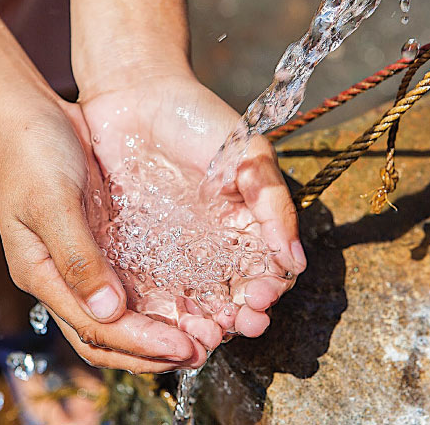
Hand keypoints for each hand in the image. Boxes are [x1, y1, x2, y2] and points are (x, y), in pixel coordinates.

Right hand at [0, 97, 206, 372]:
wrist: (27, 113)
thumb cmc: (32, 153)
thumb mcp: (52, 203)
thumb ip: (78, 258)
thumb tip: (109, 312)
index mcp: (41, 275)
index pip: (95, 329)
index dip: (140, 344)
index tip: (182, 348)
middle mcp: (63, 277)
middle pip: (108, 336)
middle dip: (153, 351)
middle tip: (203, 351)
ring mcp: (83, 262)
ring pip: (122, 316)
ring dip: (159, 331)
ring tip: (203, 335)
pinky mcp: (102, 242)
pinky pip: (132, 283)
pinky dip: (158, 299)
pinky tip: (190, 300)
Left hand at [79, 71, 306, 352]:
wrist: (135, 95)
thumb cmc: (198, 119)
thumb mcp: (247, 154)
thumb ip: (273, 204)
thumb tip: (295, 261)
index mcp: (245, 227)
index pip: (265, 274)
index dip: (268, 292)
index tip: (263, 297)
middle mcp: (211, 248)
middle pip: (231, 299)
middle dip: (238, 319)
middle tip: (236, 325)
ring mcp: (173, 253)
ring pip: (192, 303)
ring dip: (201, 325)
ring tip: (203, 334)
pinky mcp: (134, 253)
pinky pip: (149, 292)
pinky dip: (160, 313)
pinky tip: (165, 321)